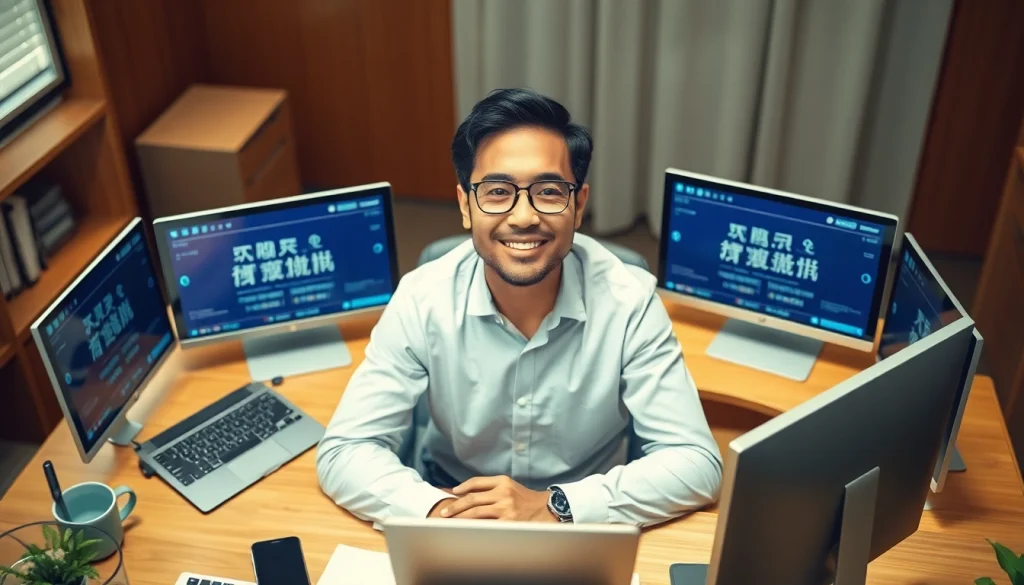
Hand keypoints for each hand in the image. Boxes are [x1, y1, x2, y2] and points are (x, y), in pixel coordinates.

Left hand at [440, 475, 555, 521]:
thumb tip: (466, 493)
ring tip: (450, 521)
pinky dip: (474, 526)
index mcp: (503, 481)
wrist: (546, 509)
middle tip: (444, 513)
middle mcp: (503, 493)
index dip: (462, 487)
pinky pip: (486, 524)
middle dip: (455, 506)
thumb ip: (491, 488)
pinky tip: (466, 528)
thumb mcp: (510, 486)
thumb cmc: (525, 499)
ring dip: (460, 517)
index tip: (452, 492)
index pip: (476, 482)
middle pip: (472, 499)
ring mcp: (505, 508)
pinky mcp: (508, 522)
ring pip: (476, 512)